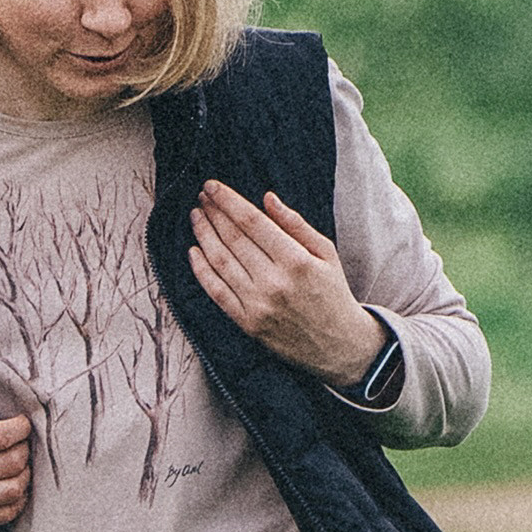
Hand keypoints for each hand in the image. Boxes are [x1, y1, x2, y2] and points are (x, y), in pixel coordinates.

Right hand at [0, 389, 30, 528]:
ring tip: (18, 462)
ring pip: (11, 490)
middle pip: (9, 463)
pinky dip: (18, 498)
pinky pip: (5, 513)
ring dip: (24, 474)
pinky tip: (13, 483)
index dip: (19, 429)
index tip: (21, 424)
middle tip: (21, 442)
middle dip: (23, 449)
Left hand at [189, 180, 386, 383]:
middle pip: (233, 238)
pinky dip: (201, 270)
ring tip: (196, 216)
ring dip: (204, 235)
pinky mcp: (247, 323)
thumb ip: (296, 225)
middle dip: (213, 213)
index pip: (252, 221)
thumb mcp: (326, 253)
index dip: (228, 201)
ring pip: (220, 262)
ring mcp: (258, 304)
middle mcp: (274, 282)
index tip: (212, 186)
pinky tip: (193, 251)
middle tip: (202, 196)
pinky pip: (216, 292)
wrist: (338, 345)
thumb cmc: (332, 293)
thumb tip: (267, 198)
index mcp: (296, 260)